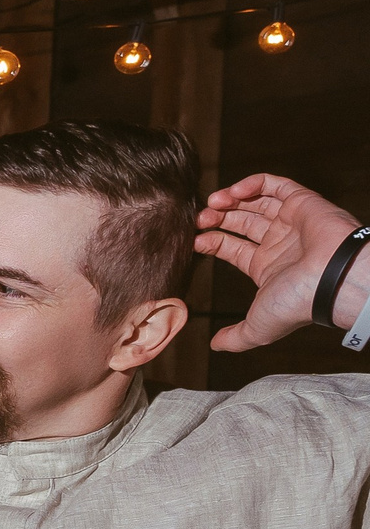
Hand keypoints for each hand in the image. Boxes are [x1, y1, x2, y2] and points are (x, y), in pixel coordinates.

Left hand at [195, 174, 366, 350]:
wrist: (333, 279)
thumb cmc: (298, 303)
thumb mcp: (258, 328)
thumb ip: (236, 337)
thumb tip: (215, 345)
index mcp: (266, 266)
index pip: (232, 247)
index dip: (211, 241)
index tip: (195, 240)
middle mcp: (278, 243)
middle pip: (241, 223)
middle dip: (217, 219)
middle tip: (200, 218)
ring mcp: (291, 222)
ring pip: (256, 202)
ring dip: (230, 200)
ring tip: (213, 203)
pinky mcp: (303, 202)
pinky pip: (277, 185)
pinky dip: (253, 183)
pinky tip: (234, 192)